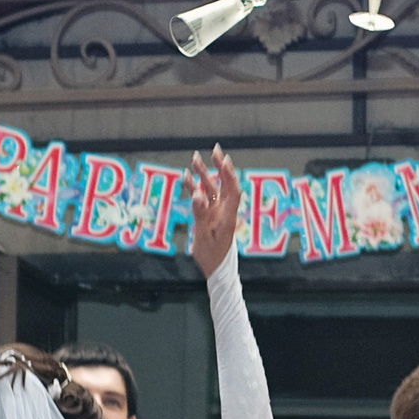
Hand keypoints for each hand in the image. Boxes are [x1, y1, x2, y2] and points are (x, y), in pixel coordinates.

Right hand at [185, 147, 240, 275]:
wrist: (216, 269)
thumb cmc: (212, 256)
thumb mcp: (204, 236)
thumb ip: (200, 214)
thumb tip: (197, 195)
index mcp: (227, 216)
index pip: (232, 190)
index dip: (229, 174)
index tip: (223, 160)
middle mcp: (224, 211)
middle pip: (224, 184)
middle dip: (220, 166)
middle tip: (215, 149)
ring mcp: (217, 213)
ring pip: (211, 189)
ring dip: (204, 174)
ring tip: (194, 159)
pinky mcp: (210, 216)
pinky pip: (202, 198)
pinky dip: (195, 188)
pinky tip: (186, 178)